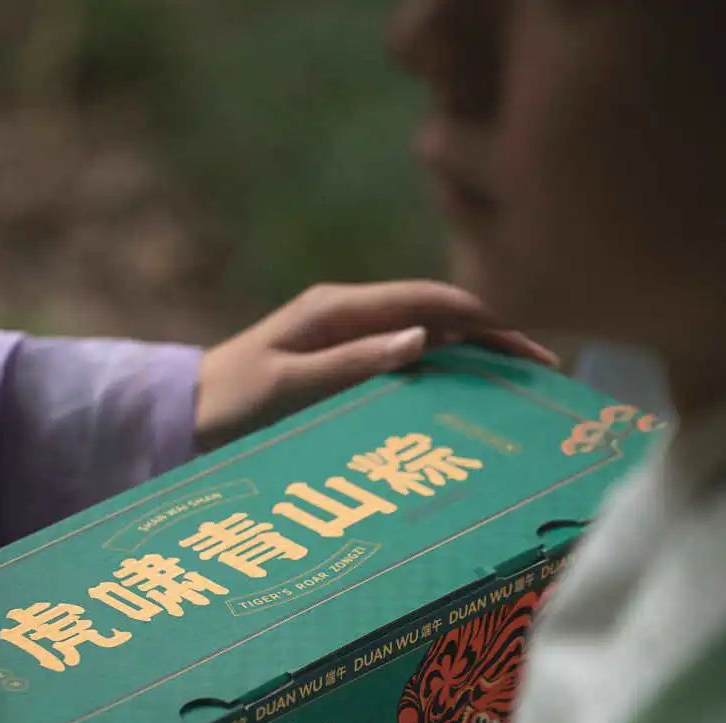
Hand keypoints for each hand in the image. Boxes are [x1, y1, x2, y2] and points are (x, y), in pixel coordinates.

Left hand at [194, 279, 558, 449]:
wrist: (181, 418)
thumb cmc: (226, 405)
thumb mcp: (285, 386)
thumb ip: (349, 364)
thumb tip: (422, 340)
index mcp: (337, 309)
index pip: (430, 301)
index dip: (485, 317)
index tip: (531, 339)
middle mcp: (348, 317)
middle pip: (438, 319)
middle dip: (493, 338)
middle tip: (544, 370)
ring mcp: (346, 342)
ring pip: (427, 341)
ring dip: (474, 360)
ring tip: (521, 389)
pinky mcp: (341, 368)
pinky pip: (405, 366)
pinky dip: (443, 378)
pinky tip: (468, 403)